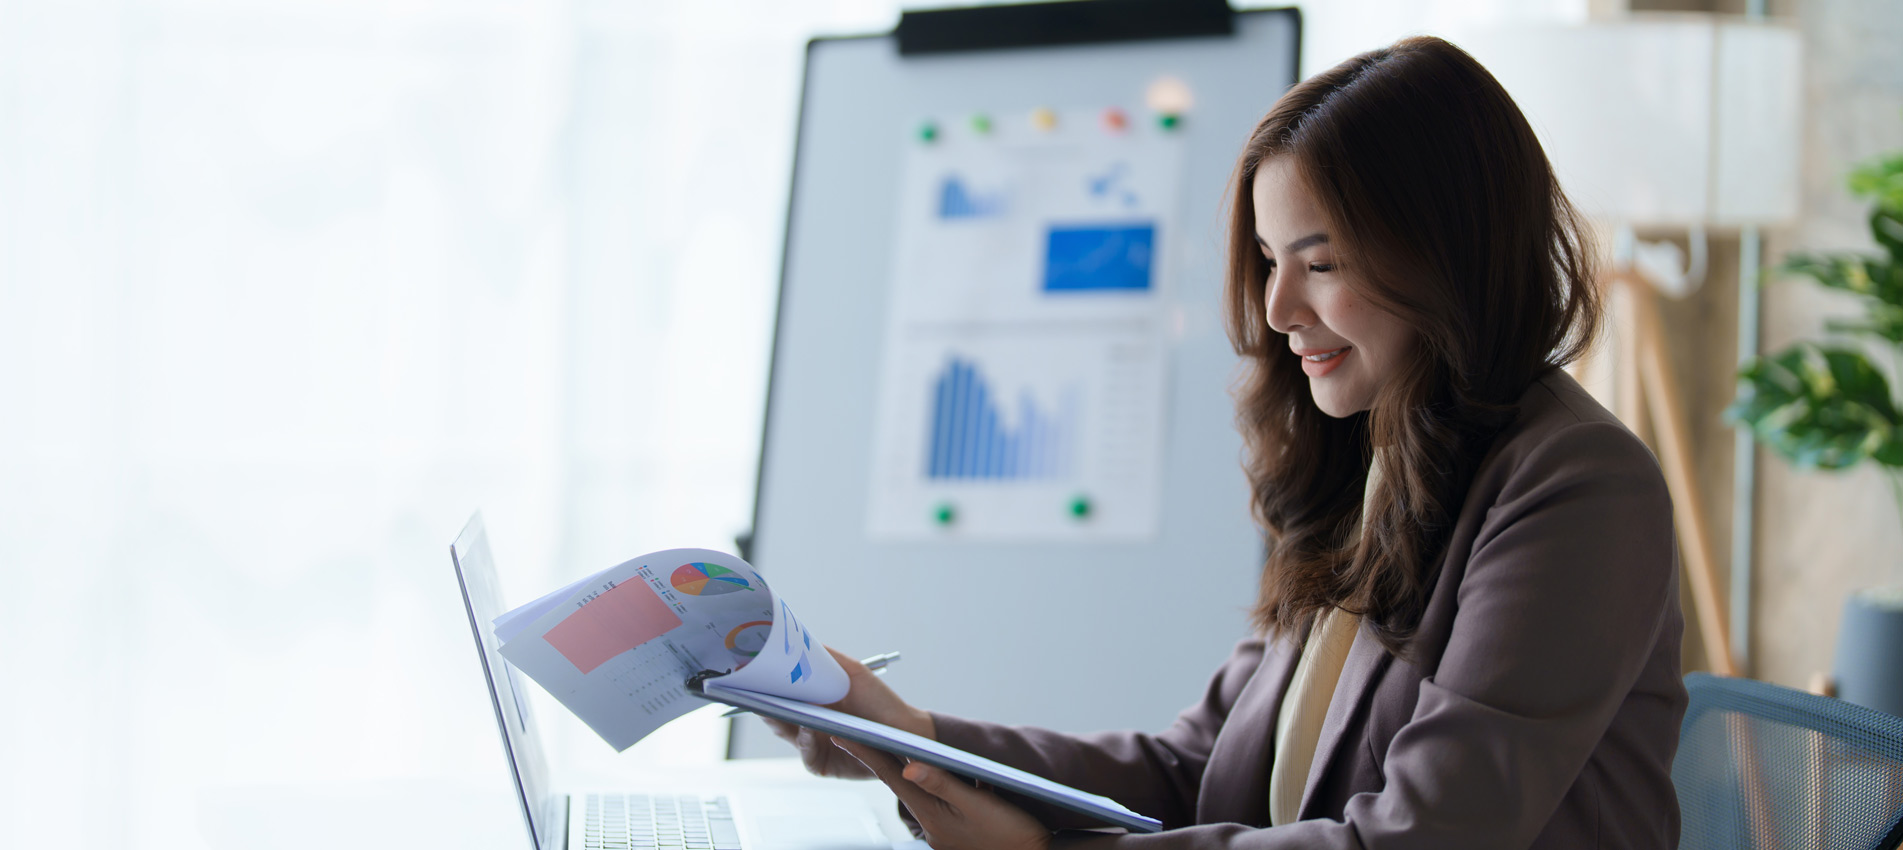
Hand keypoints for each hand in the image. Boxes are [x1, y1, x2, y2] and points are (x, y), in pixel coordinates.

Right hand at [762, 646, 936, 778]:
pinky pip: (808, 754)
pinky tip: (811, 728)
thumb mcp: (853, 672)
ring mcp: (814, 745)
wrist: (905, 729)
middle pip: (776, 716)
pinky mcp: (824, 764)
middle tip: (757, 693)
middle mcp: (808, 724)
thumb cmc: (879, 701)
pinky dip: (807, 740)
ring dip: (783, 721)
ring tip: (781, 707)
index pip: (781, 696)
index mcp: (812, 703)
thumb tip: (799, 639)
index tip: (754, 675)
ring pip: (788, 735)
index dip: (766, 688)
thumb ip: (827, 658)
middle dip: (765, 705)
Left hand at [832, 736, 1049, 849]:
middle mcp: (929, 820)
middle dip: (872, 757)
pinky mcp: (952, 830)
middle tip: (848, 734)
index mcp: (930, 811)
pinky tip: (918, 771)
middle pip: (894, 780)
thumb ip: (943, 783)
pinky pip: (929, 799)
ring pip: (911, 790)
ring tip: (876, 746)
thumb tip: (908, 765)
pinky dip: (918, 781)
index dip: (865, 751)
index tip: (841, 733)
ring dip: (893, 768)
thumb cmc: (1010, 833)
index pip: (890, 774)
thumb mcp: (978, 803)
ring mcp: (939, 828)